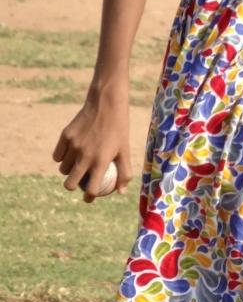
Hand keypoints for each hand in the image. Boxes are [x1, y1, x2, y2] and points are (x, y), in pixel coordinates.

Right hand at [52, 86, 131, 203]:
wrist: (106, 103)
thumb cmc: (119, 128)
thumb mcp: (125, 150)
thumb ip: (124, 172)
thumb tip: (120, 191)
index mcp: (100, 162)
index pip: (91, 189)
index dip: (89, 197)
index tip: (89, 198)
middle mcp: (85, 156)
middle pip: (70, 183)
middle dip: (72, 187)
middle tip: (78, 184)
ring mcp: (73, 146)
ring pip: (63, 169)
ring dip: (68, 171)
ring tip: (74, 168)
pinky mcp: (65, 136)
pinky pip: (57, 155)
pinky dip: (61, 158)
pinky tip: (67, 157)